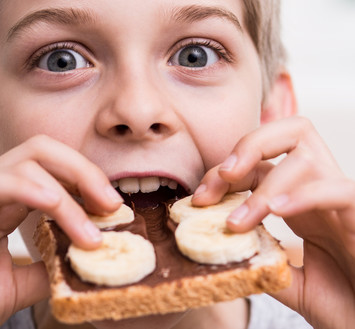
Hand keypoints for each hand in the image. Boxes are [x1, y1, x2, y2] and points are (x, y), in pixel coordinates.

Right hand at [0, 135, 121, 328]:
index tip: (115, 206)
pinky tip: (53, 205)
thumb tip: (93, 256)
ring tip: (90, 228)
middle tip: (111, 204)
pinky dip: (25, 188)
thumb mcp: (23, 283)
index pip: (53, 167)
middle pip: (42, 151)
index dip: (87, 178)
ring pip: (23, 164)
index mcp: (8, 201)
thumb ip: (53, 264)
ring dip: (65, 193)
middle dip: (83, 171)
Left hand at [192, 116, 354, 328]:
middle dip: (249, 145)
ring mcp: (342, 199)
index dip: (224, 172)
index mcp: (299, 199)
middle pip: (290, 132)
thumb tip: (222, 254)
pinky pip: (337, 190)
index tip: (200, 199)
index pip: (259, 162)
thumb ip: (262, 262)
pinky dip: (303, 195)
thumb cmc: (343, 301)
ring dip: (264, 187)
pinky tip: (276, 212)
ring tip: (239, 222)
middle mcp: (319, 189)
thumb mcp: (290, 281)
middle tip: (223, 176)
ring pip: (305, 158)